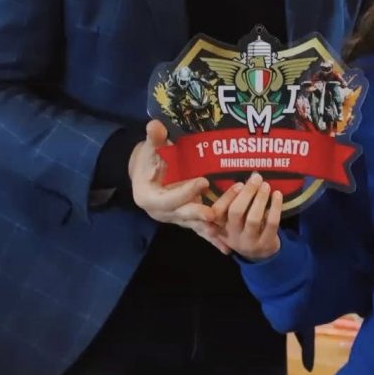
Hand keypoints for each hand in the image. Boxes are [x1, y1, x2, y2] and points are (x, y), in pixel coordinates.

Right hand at [128, 120, 229, 253]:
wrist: (145, 173)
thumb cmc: (149, 159)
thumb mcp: (150, 149)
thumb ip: (155, 139)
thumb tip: (155, 126)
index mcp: (149, 198)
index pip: (168, 198)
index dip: (185, 191)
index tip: (203, 182)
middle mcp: (161, 213)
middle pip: (182, 215)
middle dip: (199, 213)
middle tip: (214, 214)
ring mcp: (174, 218)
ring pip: (193, 225)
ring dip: (209, 230)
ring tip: (224, 237)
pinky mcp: (185, 220)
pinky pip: (199, 230)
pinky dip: (212, 239)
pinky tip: (227, 248)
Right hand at [211, 172, 282, 260]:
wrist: (260, 254)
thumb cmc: (244, 228)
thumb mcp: (232, 220)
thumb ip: (233, 202)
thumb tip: (248, 177)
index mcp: (220, 226)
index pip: (218, 211)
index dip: (228, 196)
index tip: (239, 183)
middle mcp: (232, 235)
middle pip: (236, 212)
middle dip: (247, 193)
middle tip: (256, 178)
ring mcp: (249, 241)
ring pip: (253, 219)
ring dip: (260, 199)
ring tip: (266, 185)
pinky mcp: (265, 243)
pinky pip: (271, 223)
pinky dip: (275, 207)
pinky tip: (277, 195)